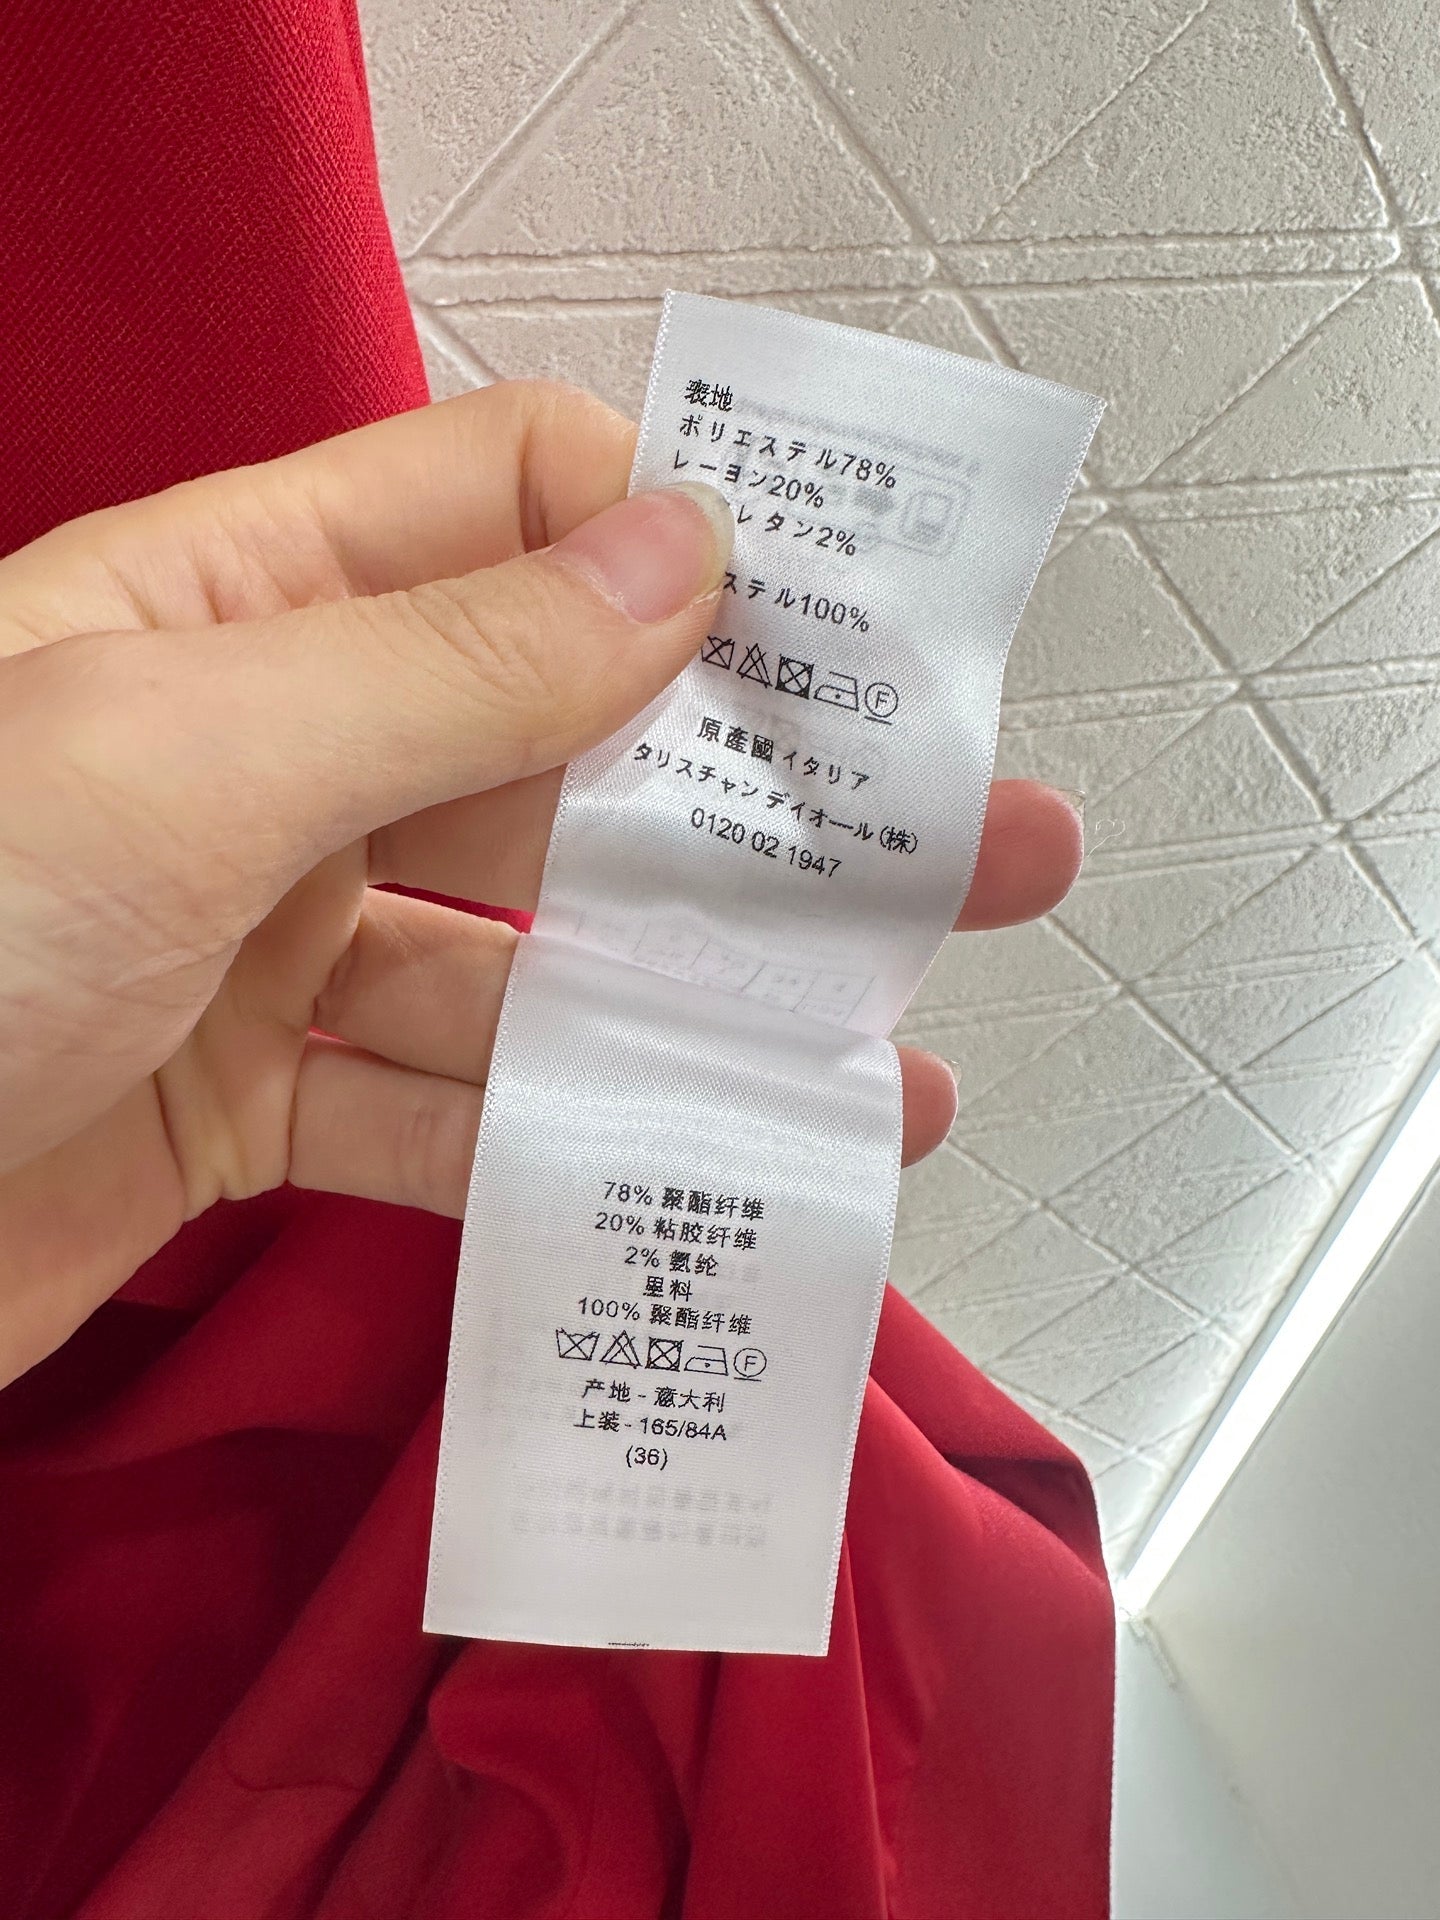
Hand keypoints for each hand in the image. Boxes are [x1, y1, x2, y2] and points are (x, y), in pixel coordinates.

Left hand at [0, 382, 1081, 1384]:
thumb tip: (677, 551)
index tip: (852, 644)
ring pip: (533, 953)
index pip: (507, 506)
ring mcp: (269, 940)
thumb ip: (446, 662)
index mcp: (237, 603)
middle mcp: (269, 755)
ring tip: (881, 1061)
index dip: (683, 549)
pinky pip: (450, 1110)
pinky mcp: (259, 1108)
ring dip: (702, 1007)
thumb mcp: (182, 763)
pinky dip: (570, 1141)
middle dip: (769, 805)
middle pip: (565, 746)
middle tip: (967, 844)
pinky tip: (701, 1167)